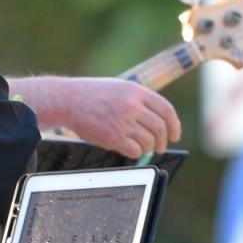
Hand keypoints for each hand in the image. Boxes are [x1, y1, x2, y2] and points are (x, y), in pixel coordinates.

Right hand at [34, 77, 181, 157]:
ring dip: (149, 148)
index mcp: (136, 91)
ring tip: (143, 148)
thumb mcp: (119, 88)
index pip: (166, 110)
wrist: (67, 100)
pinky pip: (135, 151)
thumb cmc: (91, 95)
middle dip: (163, 141)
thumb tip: (157, 123)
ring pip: (149, 141)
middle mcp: (133, 105)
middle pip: (160, 128)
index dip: (174, 125)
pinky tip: (129, 149)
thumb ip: (138, 101)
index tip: (175, 135)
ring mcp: (123, 121)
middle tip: (160, 147)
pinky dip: (136, 153)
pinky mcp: (113, 137)